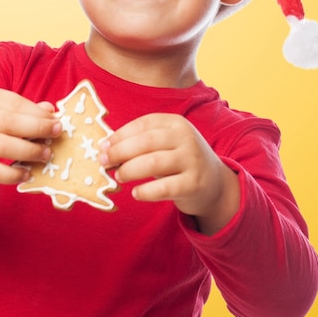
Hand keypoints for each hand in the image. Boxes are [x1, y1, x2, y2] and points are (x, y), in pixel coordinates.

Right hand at [0, 88, 60, 191]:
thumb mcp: (1, 109)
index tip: (57, 122)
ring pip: (4, 147)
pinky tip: (27, 174)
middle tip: (57, 134)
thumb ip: (26, 110)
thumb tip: (51, 111)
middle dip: (38, 129)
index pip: (17, 104)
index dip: (39, 114)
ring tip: (46, 154)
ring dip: (29, 152)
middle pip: (12, 123)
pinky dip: (12, 175)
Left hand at [100, 113, 239, 234]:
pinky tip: (136, 193)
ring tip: (119, 176)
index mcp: (176, 123)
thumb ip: (139, 143)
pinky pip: (164, 188)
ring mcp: (192, 160)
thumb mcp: (164, 144)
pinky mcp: (195, 184)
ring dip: (130, 170)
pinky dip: (146, 191)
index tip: (103, 146)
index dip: (120, 135)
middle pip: (146, 142)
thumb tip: (105, 148)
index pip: (143, 124)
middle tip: (104, 162)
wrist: (214, 183)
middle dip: (120, 152)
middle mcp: (186, 137)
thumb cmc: (178, 160)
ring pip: (153, 163)